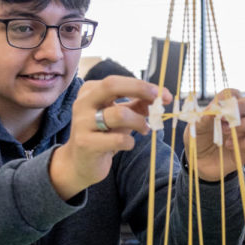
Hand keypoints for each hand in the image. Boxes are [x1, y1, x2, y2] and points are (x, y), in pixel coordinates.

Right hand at [50, 76, 172, 199]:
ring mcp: (82, 123)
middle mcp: (83, 103)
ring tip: (144, 129)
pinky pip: (118, 139)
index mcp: (91, 91)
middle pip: (111, 85)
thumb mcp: (121, 116)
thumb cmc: (103, 135)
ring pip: (119, 114)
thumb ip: (138, 104)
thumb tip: (162, 95)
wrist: (80, 163)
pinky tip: (128, 144)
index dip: (144, 85)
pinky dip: (130, 142)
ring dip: (139, 122)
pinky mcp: (86, 143)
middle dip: (140, 90)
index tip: (164, 95)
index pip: (118, 80)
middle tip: (158, 102)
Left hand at [188, 89, 244, 181]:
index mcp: (229, 105)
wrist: (201, 162)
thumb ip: (203, 118)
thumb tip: (213, 110)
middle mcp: (244, 114)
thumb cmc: (200, 139)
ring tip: (227, 133)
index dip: (228, 100)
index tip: (217, 110)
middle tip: (229, 118)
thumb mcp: (196, 128)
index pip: (235, 93)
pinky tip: (230, 146)